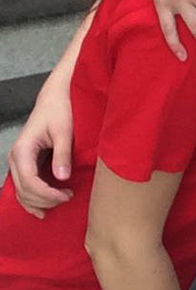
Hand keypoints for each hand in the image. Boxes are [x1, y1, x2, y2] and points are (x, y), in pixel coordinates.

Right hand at [7, 75, 73, 217]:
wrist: (54, 99)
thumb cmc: (59, 111)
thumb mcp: (64, 131)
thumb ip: (62, 154)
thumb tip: (62, 178)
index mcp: (22, 150)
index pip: (29, 181)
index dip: (46, 194)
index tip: (65, 196)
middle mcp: (16, 158)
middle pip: (23, 190)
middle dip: (45, 199)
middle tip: (67, 198)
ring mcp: (18, 162)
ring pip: (21, 191)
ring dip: (38, 202)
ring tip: (60, 202)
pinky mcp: (25, 163)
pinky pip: (24, 186)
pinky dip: (32, 199)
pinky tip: (43, 208)